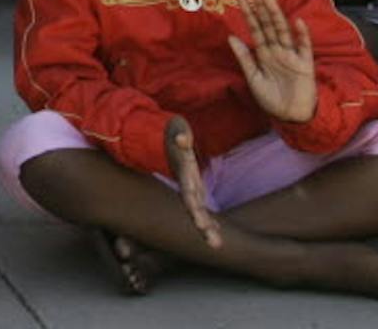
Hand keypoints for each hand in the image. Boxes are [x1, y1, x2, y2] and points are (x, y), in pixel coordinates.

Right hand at [164, 116, 220, 247]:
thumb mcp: (176, 132)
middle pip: (195, 209)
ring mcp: (190, 187)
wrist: (161, 138)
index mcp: (184, 175)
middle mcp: (186, 185)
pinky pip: (202, 207)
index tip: (202, 225)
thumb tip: (182, 138)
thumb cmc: (173, 133)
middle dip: (204, 226)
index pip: (190, 195)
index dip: (196, 209)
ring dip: (207, 228)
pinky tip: (217, 229)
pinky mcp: (194, 188)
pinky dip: (208, 218)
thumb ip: (180, 135)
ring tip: (217, 245)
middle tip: (216, 244)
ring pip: (199, 212)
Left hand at [228, 0, 316, 123]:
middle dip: (261, 7)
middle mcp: (277, 51)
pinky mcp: (305, 64)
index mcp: (264, 54)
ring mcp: (291, 56)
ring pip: (283, 31)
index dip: (248, 14)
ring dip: (276, 15)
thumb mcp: (253, 78)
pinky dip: (302, 36)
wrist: (291, 116)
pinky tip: (297, 23)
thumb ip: (244, 58)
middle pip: (268, 25)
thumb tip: (230, 37)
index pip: (255, 29)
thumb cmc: (272, 99)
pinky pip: (304, 48)